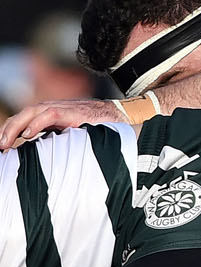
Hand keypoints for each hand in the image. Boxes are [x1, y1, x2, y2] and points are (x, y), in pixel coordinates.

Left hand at [0, 99, 122, 149]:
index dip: (10, 131)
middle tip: (0, 146)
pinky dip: (37, 123)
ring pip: (32, 112)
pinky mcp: (73, 112)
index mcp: (51, 116)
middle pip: (23, 114)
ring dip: (16, 126)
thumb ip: (54, 141)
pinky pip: (50, 114)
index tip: (2, 147)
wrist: (122, 118)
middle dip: (8, 129)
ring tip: (6, 142)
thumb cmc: (99, 129)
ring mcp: (64, 109)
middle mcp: (54, 109)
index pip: (24, 120)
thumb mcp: (71, 137)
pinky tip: (29, 134)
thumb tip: (37, 157)